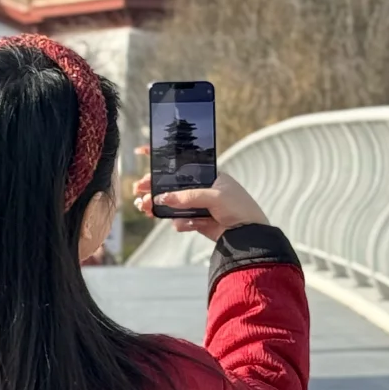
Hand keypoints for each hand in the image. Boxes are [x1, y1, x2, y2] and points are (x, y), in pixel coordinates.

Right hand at [133, 154, 268, 241]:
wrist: (250, 236)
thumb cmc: (239, 208)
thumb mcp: (215, 197)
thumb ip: (188, 197)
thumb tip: (162, 198)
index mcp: (208, 175)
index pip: (182, 163)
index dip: (162, 158)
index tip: (143, 153)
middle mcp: (202, 189)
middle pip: (172, 185)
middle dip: (154, 187)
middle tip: (138, 191)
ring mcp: (199, 205)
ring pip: (173, 204)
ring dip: (158, 206)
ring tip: (145, 208)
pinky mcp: (198, 222)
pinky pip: (181, 220)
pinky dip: (178, 223)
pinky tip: (181, 225)